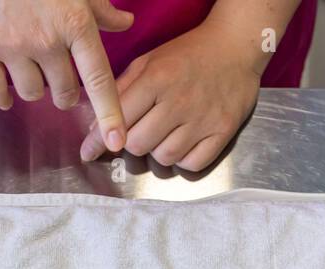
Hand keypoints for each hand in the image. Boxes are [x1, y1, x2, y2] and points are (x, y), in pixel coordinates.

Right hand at [0, 0, 132, 152]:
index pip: (98, 79)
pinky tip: (7, 95)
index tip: (117, 142)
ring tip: (30, 70)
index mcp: (75, 24)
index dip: (110, 113)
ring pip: (32, 94)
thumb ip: (100, 9)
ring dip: (35, 89)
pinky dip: (3, 98)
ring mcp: (13, 46)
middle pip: (64, 93)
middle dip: (65, 92)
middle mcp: (47, 40)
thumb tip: (125, 24)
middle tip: (60, 77)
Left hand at [79, 20, 263, 170]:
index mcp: (156, 79)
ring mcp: (202, 119)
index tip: (88, 152)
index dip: (99, 139)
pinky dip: (184, 160)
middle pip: (138, 145)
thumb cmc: (188, 54)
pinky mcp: (222, 132)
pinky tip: (184, 143)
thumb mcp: (149, 61)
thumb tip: (97, 125)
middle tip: (141, 132)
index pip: (118, 120)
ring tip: (165, 135)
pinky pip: (192, 164)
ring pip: (164, 158)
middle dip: (133, 143)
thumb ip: (122, 91)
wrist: (236, 46)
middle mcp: (178, 101)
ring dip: (158, 152)